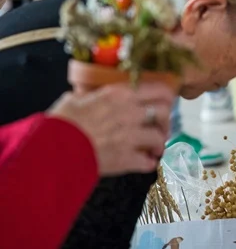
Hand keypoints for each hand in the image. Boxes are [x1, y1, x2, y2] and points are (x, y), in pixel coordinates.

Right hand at [47, 82, 175, 176]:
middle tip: (160, 127)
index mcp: (120, 95)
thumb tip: (90, 94)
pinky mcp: (126, 159)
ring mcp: (130, 137)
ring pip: (160, 138)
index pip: (159, 89)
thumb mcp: (74, 99)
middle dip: (165, 120)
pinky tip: (145, 163)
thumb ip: (89, 95)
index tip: (166, 101)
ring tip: (154, 148)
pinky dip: (149, 163)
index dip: (167, 96)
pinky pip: (148, 162)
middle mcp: (131, 113)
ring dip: (159, 144)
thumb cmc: (60, 122)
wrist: (51, 151)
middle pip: (165, 112)